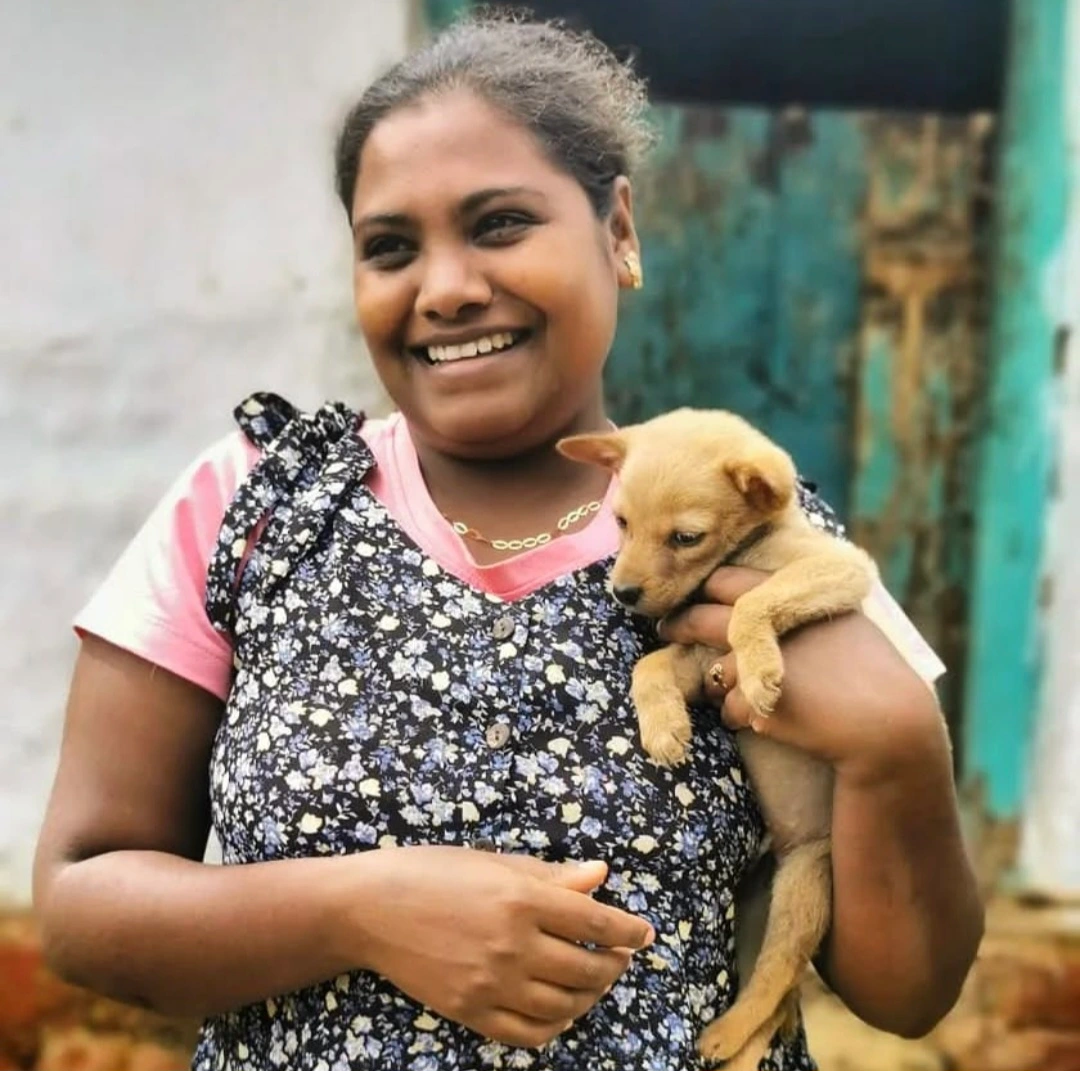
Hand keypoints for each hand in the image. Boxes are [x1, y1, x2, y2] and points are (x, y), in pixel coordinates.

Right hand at [351, 846, 653, 1047]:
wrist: (369, 909)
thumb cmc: (432, 872)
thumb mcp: (493, 861)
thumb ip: (550, 875)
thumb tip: (600, 874)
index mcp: (521, 897)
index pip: (595, 920)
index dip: (627, 929)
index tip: (644, 933)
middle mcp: (513, 944)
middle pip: (587, 966)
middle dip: (614, 964)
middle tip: (619, 956)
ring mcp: (492, 984)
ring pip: (565, 1003)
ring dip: (591, 994)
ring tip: (595, 981)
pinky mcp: (471, 1013)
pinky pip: (530, 1034)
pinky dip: (557, 1025)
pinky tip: (562, 1009)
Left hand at [658, 566, 943, 781]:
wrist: (891, 727)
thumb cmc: (874, 677)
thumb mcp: (845, 624)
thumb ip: (805, 608)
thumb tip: (769, 596)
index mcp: (796, 598)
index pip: (729, 579)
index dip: (706, 589)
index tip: (696, 596)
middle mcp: (776, 624)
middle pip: (703, 617)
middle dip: (679, 624)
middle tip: (666, 628)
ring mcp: (766, 661)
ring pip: (714, 670)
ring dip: (716, 682)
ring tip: (724, 691)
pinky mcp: (761, 701)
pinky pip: (730, 709)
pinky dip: (739, 716)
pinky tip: (762, 721)